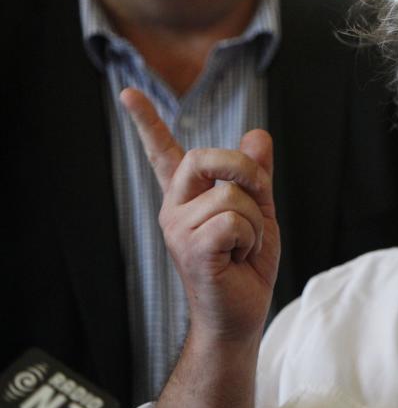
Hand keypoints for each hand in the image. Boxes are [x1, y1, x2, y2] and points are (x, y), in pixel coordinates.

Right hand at [120, 88, 279, 341]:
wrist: (241, 315)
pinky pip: (234, 221)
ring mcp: (179, 228)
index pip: (163, 151)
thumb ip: (257, 175)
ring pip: (233, 195)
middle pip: (210, 157)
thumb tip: (257, 134)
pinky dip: (251, 239)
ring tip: (243, 247)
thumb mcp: (259, 211)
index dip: (146, 120)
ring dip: (256, 222)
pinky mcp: (191, 248)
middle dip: (247, 173)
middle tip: (257, 201)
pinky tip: (238, 258)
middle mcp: (175, 207)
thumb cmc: (246, 265)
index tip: (128, 92)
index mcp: (188, 196)